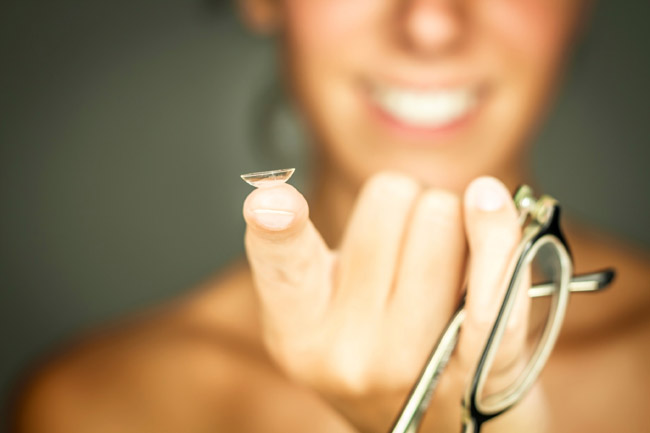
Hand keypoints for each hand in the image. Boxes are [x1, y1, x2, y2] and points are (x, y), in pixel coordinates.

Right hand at [243, 172, 547, 432]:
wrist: (436, 423)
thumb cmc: (377, 346)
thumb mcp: (325, 307)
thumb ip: (309, 250)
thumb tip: (278, 192)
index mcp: (300, 329)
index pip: (284, 266)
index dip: (276, 229)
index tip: (271, 203)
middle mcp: (350, 351)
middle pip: (391, 201)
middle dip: (406, 206)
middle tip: (406, 250)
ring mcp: (416, 361)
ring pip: (441, 217)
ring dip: (450, 221)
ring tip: (440, 267)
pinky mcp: (482, 366)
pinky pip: (494, 282)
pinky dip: (496, 232)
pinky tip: (488, 201)